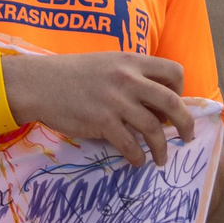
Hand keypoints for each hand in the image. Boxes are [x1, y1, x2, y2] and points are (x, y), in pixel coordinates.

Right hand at [3, 51, 194, 165]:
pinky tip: (137, 161)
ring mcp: (116, 101)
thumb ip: (130, 76)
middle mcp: (128, 79)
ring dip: (162, 148)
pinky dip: (138, 157)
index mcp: (131, 61)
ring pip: (154, 129)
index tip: (174, 104)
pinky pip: (131, 145)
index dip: (180, 89)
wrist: (37, 84)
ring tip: (161, 158)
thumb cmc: (69, 74)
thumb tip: (153, 103)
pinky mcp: (102, 121)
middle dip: (185, 124)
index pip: (174, 71)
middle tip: (186, 137)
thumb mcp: (105, 63)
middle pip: (173, 103)